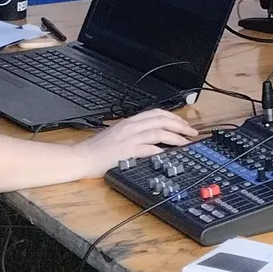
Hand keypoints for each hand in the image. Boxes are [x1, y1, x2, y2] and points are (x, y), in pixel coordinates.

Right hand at [78, 110, 197, 177]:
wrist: (80, 158)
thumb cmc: (97, 150)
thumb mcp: (118, 135)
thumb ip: (135, 133)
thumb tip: (155, 137)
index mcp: (130, 122)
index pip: (157, 113)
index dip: (174, 117)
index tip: (185, 124)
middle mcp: (131, 127)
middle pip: (162, 120)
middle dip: (181, 125)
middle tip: (192, 132)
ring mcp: (129, 138)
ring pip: (159, 131)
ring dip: (176, 137)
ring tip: (186, 142)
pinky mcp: (126, 151)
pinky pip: (148, 148)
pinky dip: (161, 149)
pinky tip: (170, 153)